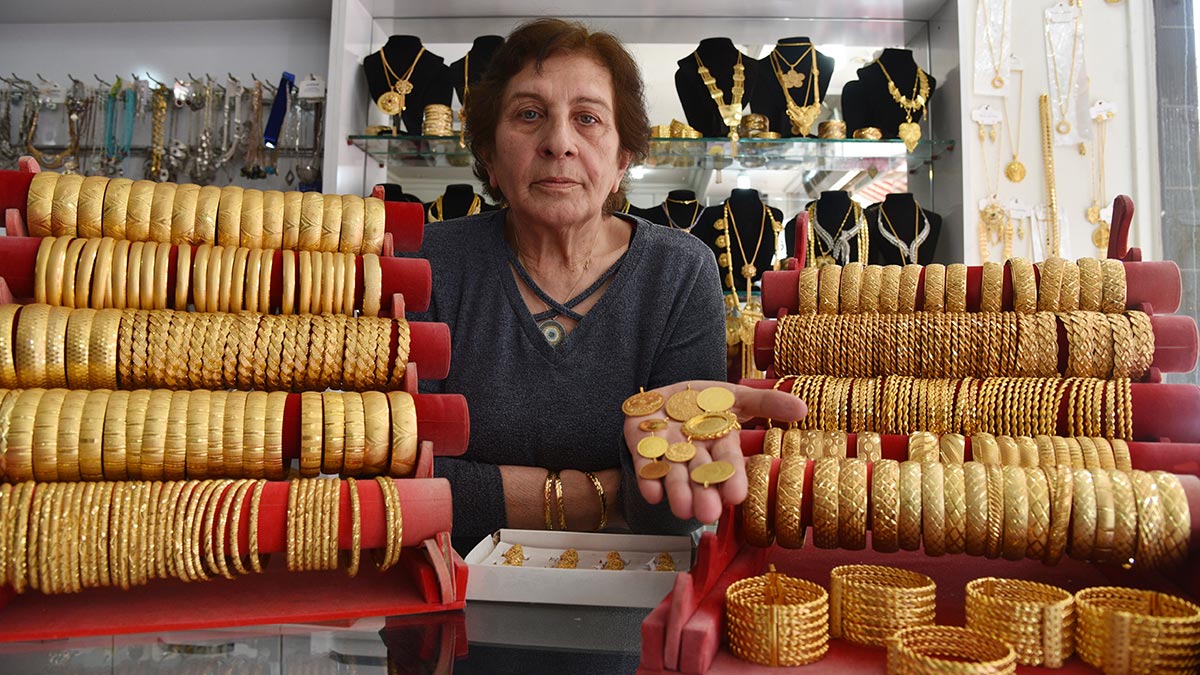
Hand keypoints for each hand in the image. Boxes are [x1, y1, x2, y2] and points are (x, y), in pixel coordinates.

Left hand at [623, 380, 805, 523]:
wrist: (663, 394)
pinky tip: (651, 493)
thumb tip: (803, 407)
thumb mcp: (735, 396)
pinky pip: (644, 462)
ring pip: (673, 473)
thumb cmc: (703, 401)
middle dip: (704, 494)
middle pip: (700, 473)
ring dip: (677, 491)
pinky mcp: (641, 444)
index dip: (732, 477)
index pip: (727, 461)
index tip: (737, 497)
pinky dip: (647, 477)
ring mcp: (667, 449)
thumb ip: (766, 402)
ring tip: (681, 510)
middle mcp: (694, 451)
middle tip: (708, 514)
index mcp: (718, 442)